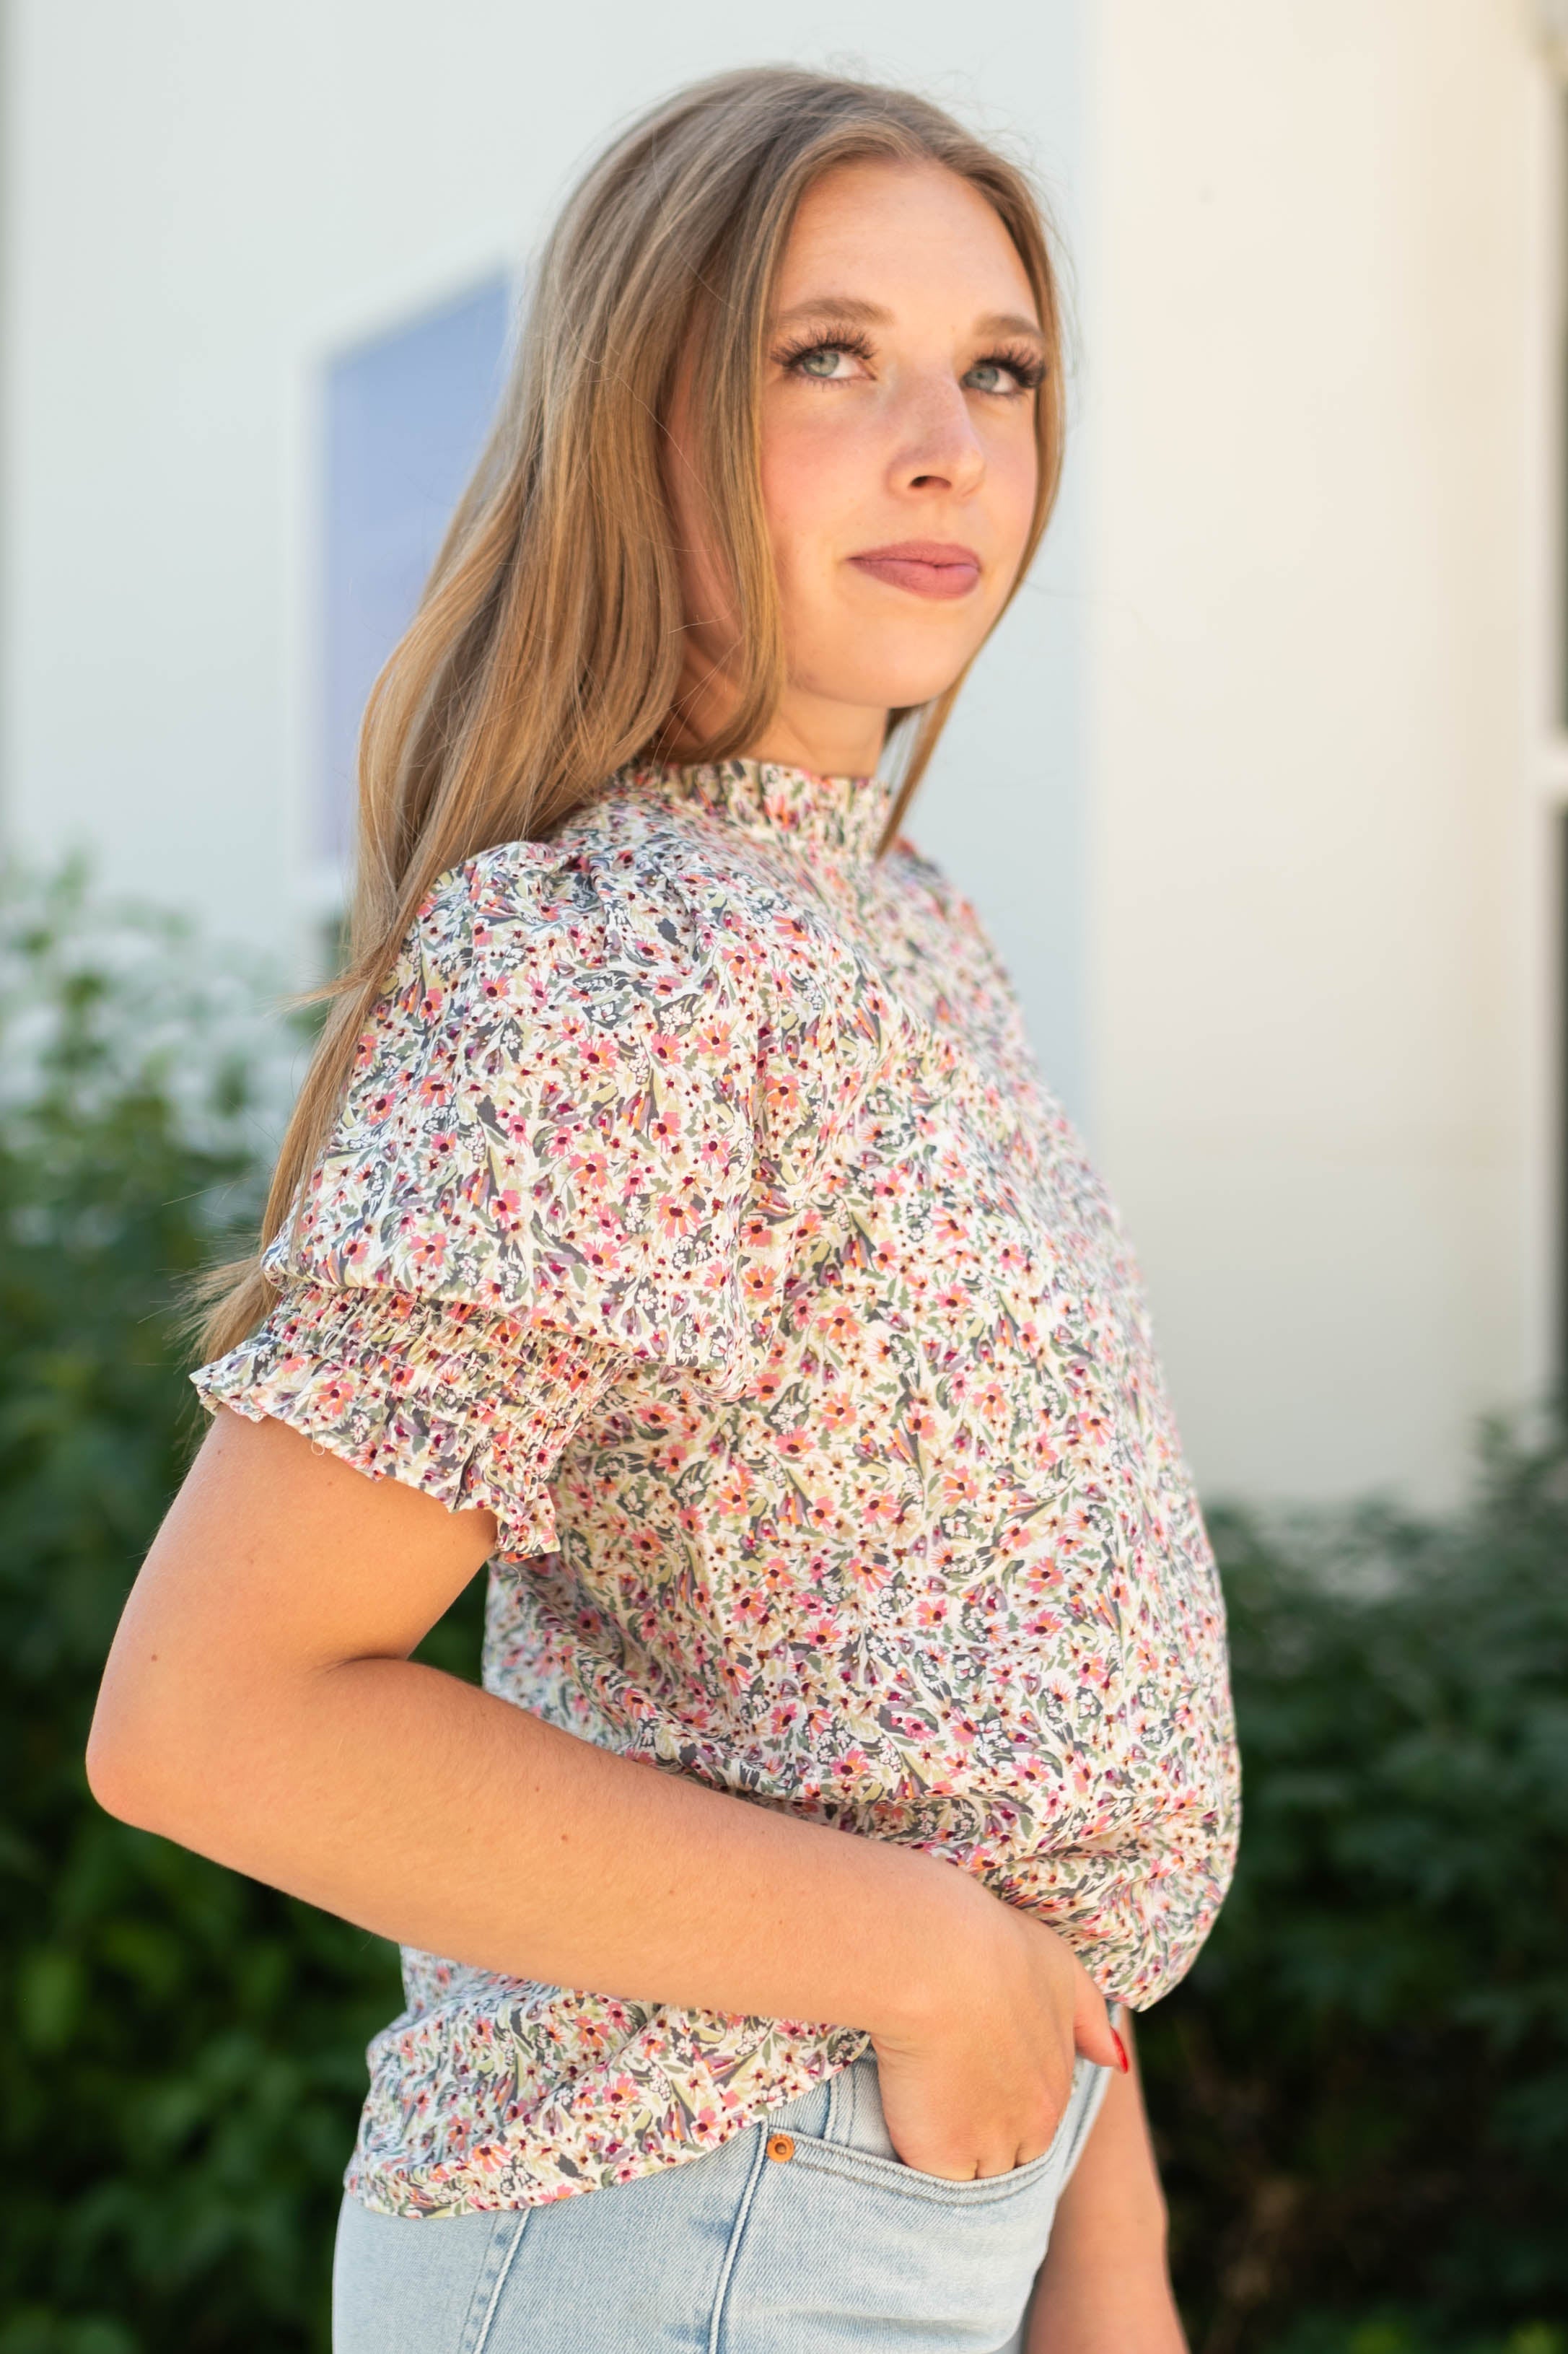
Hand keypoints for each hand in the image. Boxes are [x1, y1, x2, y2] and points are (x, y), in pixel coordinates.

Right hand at [868, 1874, 1124, 2180]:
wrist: (937, 1961)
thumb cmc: (996, 1949)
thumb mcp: (1060, 1969)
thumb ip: (1090, 2019)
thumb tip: (1119, 2061)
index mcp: (1059, 2086)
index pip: (1035, 2120)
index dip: (1003, 2101)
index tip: (973, 2071)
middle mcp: (1033, 2126)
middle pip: (1010, 2156)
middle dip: (984, 2137)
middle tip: (945, 2090)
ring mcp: (987, 2147)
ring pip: (974, 2173)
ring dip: (952, 2151)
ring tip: (919, 2106)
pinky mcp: (941, 2158)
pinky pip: (931, 2179)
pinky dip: (917, 2157)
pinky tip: (900, 2118)